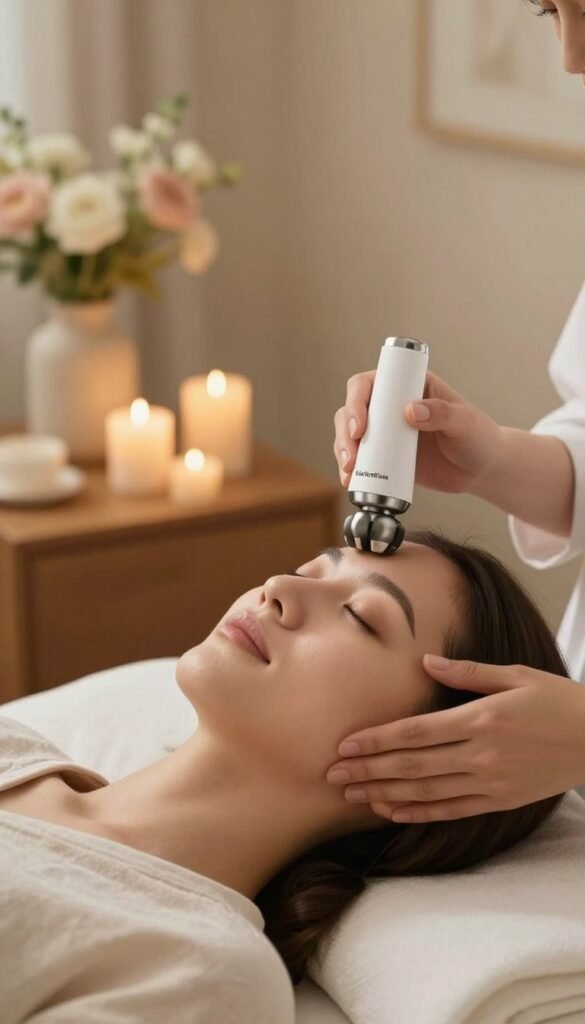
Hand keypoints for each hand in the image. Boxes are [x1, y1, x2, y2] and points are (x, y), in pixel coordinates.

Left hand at [326, 654, 584, 822]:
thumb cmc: (556, 699)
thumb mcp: (515, 675)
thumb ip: (467, 673)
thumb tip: (425, 662)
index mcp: (481, 719)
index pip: (416, 733)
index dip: (378, 740)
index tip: (346, 744)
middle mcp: (481, 754)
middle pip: (413, 766)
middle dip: (369, 770)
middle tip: (332, 775)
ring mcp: (490, 782)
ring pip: (427, 793)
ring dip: (386, 794)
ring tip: (353, 795)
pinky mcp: (500, 799)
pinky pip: (452, 810)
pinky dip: (420, 813)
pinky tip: (394, 812)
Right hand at [333, 369, 503, 492]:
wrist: (482, 469)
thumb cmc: (479, 438)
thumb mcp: (466, 423)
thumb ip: (442, 413)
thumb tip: (410, 410)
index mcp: (409, 385)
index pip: (371, 383)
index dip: (357, 401)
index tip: (360, 426)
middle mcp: (392, 405)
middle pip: (352, 409)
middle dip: (345, 432)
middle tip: (352, 456)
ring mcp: (386, 431)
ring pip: (350, 434)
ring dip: (343, 450)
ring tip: (349, 472)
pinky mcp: (385, 455)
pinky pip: (360, 458)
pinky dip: (350, 469)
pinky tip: (350, 480)